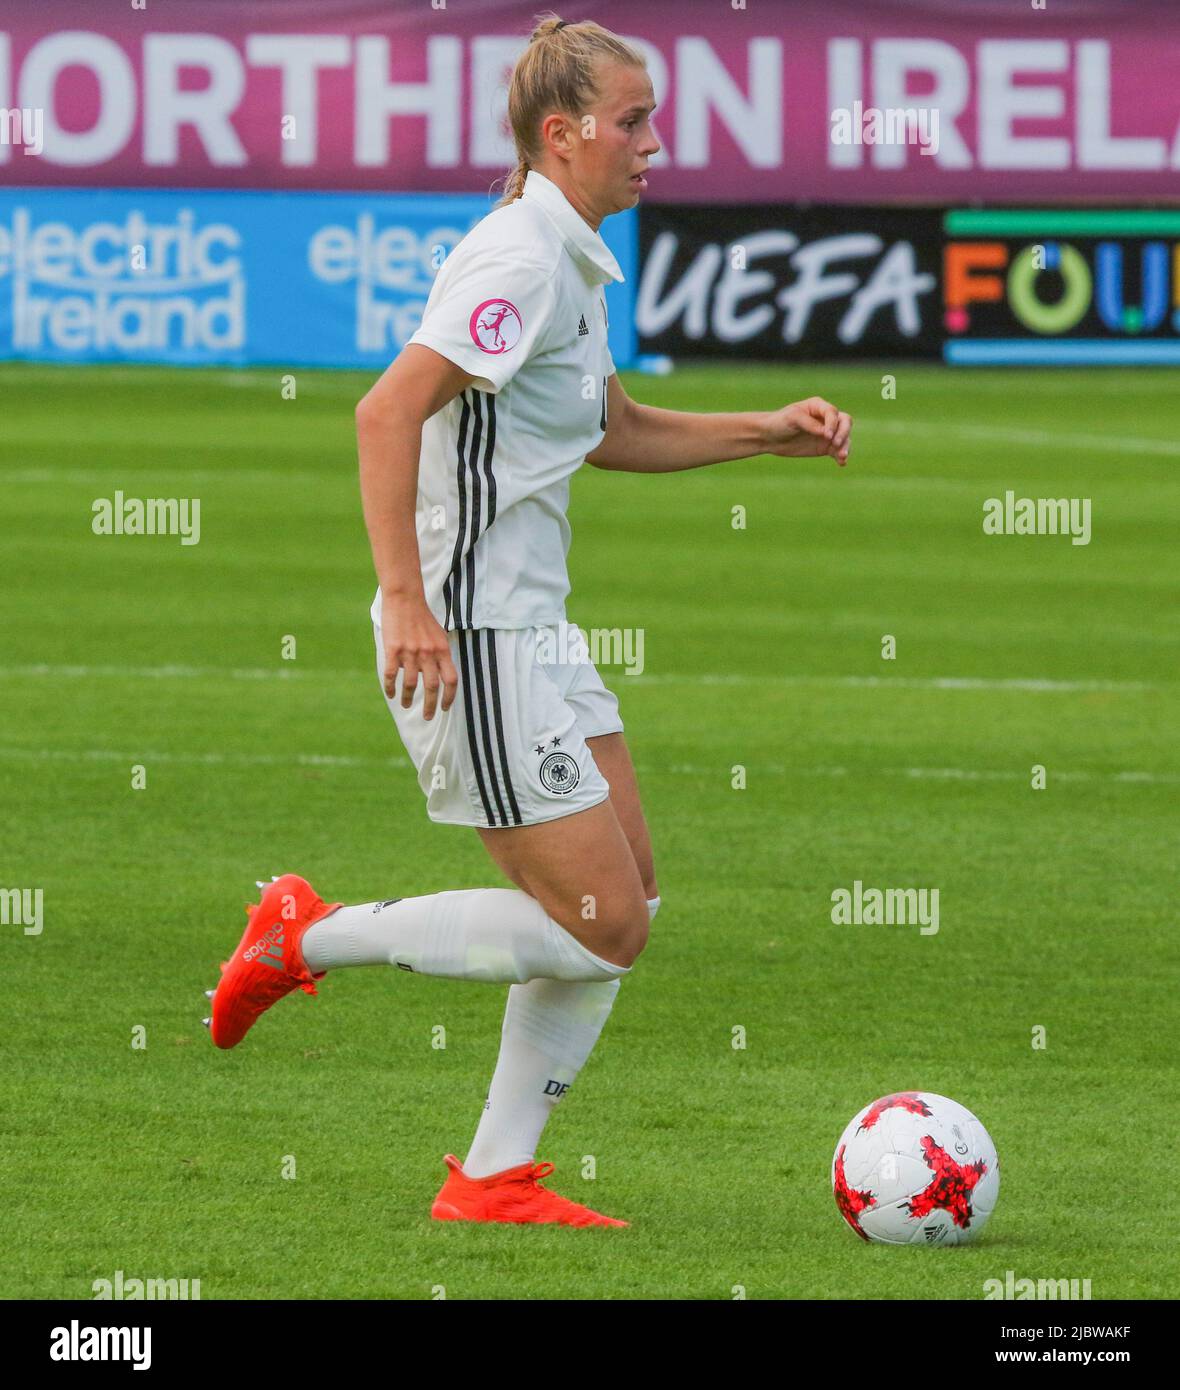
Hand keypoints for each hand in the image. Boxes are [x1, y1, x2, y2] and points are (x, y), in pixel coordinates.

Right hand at [381, 593, 458, 719]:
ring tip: (405, 704)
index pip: (451, 680)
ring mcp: (410, 652)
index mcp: (442, 650)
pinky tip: (390, 694)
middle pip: (431, 687)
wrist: (405, 599)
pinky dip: (390, 687)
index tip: (445, 708)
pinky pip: (392, 675)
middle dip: (429, 706)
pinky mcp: (393, 650)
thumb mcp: (439, 635)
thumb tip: (442, 674)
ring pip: (410, 684)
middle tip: (427, 717)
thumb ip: (441, 654)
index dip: (449, 697)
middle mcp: (428, 654)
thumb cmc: (423, 617)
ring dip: (407, 698)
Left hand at [763, 396, 852, 465]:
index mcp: (818, 406)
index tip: (825, 435)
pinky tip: (842, 463)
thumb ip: (809, 423)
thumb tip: (826, 433)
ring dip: (845, 446)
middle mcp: (826, 419)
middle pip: (845, 422)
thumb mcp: (792, 418)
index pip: (833, 413)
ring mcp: (827, 434)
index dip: (832, 424)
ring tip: (842, 457)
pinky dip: (841, 457)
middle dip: (843, 433)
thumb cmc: (779, 422)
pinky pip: (837, 451)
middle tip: (836, 444)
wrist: (770, 438)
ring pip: (844, 438)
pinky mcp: (825, 447)